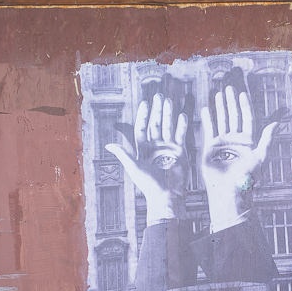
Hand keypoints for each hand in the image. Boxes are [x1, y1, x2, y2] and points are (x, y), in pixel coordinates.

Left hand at [105, 93, 186, 224]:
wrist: (166, 195)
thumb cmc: (148, 184)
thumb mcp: (134, 167)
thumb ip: (124, 154)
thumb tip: (109, 145)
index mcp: (143, 148)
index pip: (142, 128)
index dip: (143, 115)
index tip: (145, 103)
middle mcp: (156, 146)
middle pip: (156, 124)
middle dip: (157, 110)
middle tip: (159, 95)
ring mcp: (168, 148)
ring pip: (168, 127)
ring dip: (169, 114)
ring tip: (169, 101)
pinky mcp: (179, 152)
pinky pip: (180, 136)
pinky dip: (181, 126)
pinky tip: (182, 115)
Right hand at [200, 83, 276, 230]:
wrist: (228, 189)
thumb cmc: (245, 176)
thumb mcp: (259, 156)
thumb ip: (267, 139)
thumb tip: (277, 123)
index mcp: (248, 141)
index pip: (247, 118)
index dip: (245, 106)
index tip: (242, 93)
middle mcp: (235, 140)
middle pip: (233, 116)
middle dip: (231, 102)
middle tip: (228, 88)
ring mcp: (222, 143)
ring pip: (221, 120)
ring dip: (219, 107)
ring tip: (217, 94)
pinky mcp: (210, 148)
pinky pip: (208, 130)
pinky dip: (207, 119)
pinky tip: (206, 108)